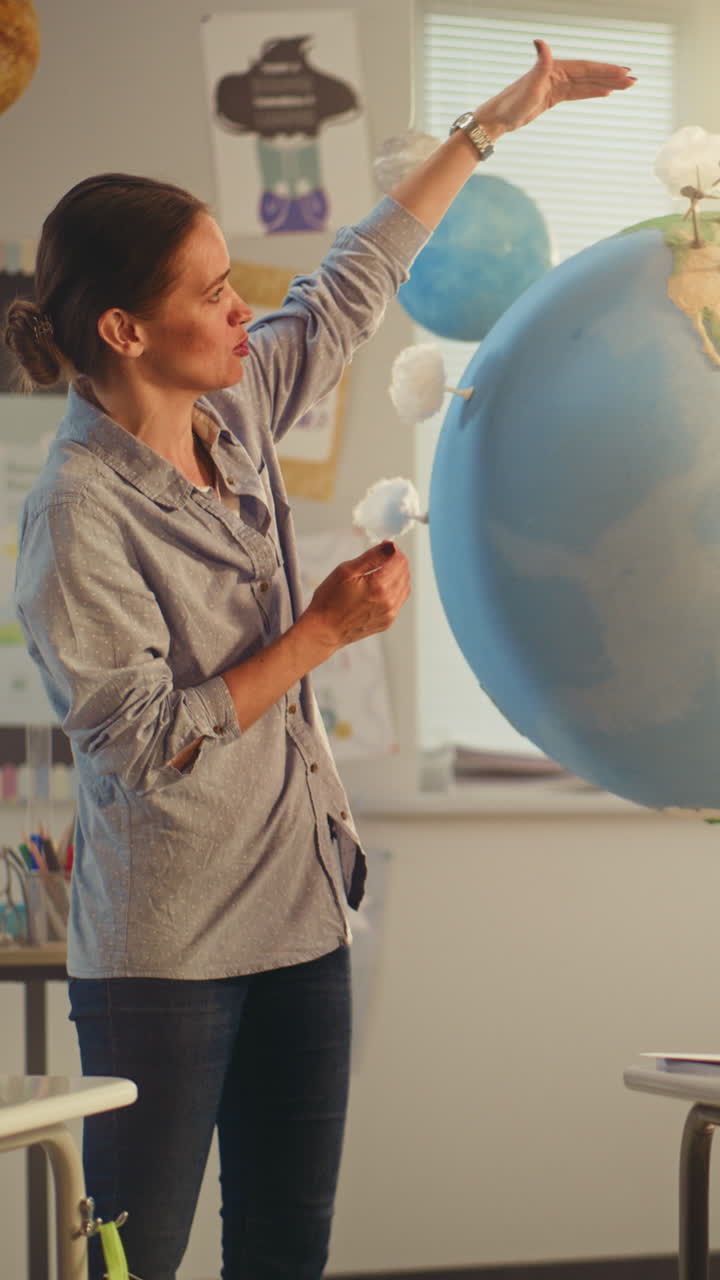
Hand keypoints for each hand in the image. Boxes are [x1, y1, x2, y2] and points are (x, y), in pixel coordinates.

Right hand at [302, 541, 410, 655]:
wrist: (324, 630)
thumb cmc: (329, 601)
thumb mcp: (346, 571)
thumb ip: (372, 556)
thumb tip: (390, 546)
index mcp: (379, 585)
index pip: (400, 561)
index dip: (394, 550)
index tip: (384, 547)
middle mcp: (388, 601)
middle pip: (405, 572)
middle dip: (396, 562)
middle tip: (381, 558)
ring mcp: (389, 613)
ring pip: (405, 586)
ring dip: (397, 576)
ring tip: (380, 573)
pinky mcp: (387, 621)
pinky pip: (399, 601)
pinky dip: (394, 590)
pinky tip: (379, 589)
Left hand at [478, 38, 635, 135]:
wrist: (498, 118)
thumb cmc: (512, 103)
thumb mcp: (529, 84)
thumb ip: (540, 63)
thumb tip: (540, 41)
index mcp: (556, 69)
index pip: (587, 68)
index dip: (606, 70)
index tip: (624, 72)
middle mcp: (558, 73)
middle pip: (591, 74)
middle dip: (612, 77)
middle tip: (634, 80)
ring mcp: (557, 85)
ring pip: (587, 84)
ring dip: (607, 84)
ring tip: (626, 87)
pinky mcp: (553, 96)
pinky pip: (578, 93)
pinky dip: (592, 92)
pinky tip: (605, 93)